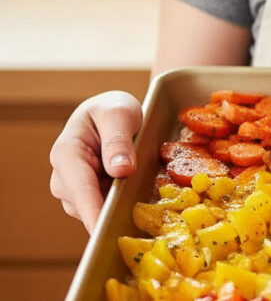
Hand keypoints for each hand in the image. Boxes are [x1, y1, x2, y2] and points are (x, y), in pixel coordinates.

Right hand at [49, 90, 142, 232]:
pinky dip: (117, 206)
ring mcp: (74, 189)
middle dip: (108, 210)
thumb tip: (120, 170)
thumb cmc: (112, 110)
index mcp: (67, 152)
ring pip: (93, 209)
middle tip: (138, 216)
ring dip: (115, 206)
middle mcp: (64, 176)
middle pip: (84, 203)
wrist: (109, 114)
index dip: (91, 209)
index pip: (79, 186)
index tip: (102, 228)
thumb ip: (118, 140)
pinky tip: (133, 197)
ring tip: (139, 192)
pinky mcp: (88, 197)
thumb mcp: (119, 114)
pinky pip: (101, 208)